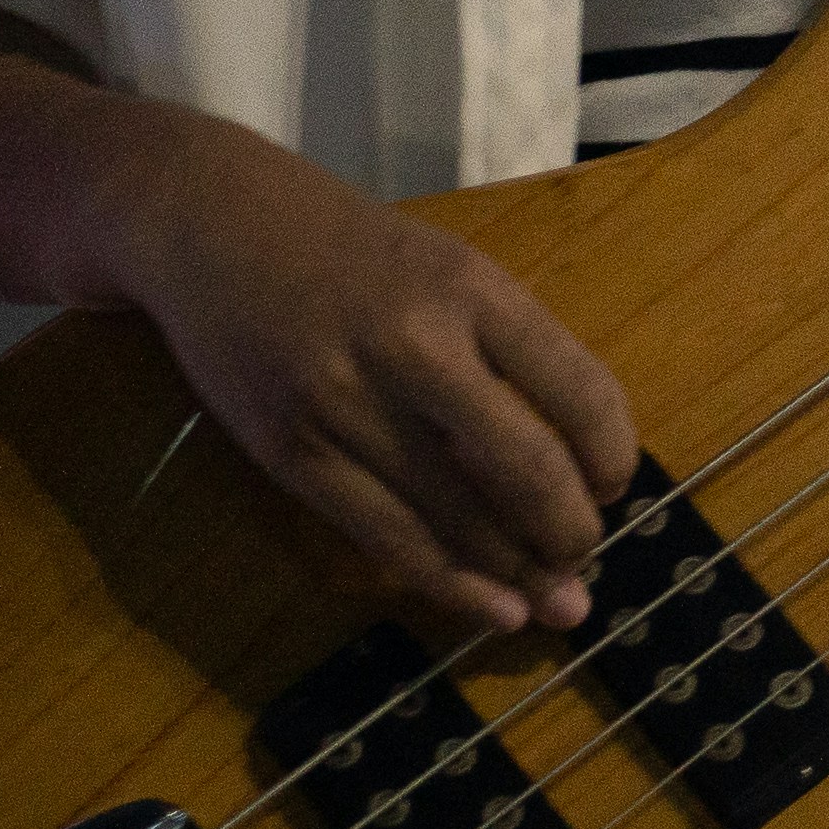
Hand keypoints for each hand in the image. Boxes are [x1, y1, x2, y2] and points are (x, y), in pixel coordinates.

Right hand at [98, 126, 640, 641]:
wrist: (211, 222)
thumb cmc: (349, 251)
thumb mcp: (445, 268)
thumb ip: (506, 351)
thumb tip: (576, 459)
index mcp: (470, 289)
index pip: (578, 389)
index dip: (613, 456)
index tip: (616, 486)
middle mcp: (414, 345)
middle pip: (526, 467)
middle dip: (571, 531)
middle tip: (585, 557)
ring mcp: (346, 404)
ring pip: (457, 517)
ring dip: (520, 574)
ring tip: (557, 604)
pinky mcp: (293, 453)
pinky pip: (387, 538)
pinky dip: (450, 582)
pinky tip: (493, 607)